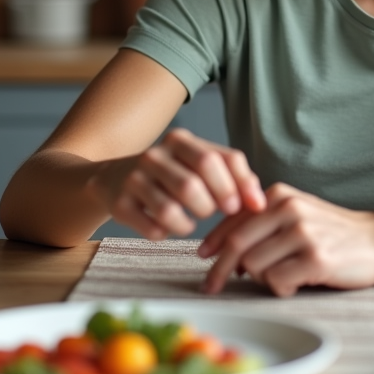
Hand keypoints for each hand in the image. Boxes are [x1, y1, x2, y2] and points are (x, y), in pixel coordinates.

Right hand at [91, 128, 265, 240]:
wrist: (113, 177)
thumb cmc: (171, 172)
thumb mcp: (199, 162)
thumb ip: (233, 174)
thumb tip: (260, 202)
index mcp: (180, 140)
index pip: (216, 159)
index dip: (236, 186)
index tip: (244, 206)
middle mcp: (154, 155)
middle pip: (193, 185)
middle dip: (212, 206)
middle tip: (217, 213)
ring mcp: (134, 179)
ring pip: (170, 210)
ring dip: (190, 223)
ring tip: (192, 222)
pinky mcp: (120, 204)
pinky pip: (153, 228)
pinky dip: (167, 233)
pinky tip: (168, 227)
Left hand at [197, 183, 373, 296]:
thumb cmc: (332, 232)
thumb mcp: (295, 215)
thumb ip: (262, 224)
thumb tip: (223, 252)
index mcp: (280, 194)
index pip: (234, 218)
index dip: (214, 242)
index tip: (202, 258)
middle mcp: (289, 209)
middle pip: (238, 244)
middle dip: (220, 269)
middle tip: (212, 286)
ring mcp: (303, 233)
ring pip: (255, 265)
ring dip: (263, 278)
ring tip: (284, 275)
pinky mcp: (316, 258)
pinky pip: (278, 281)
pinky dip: (281, 288)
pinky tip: (296, 283)